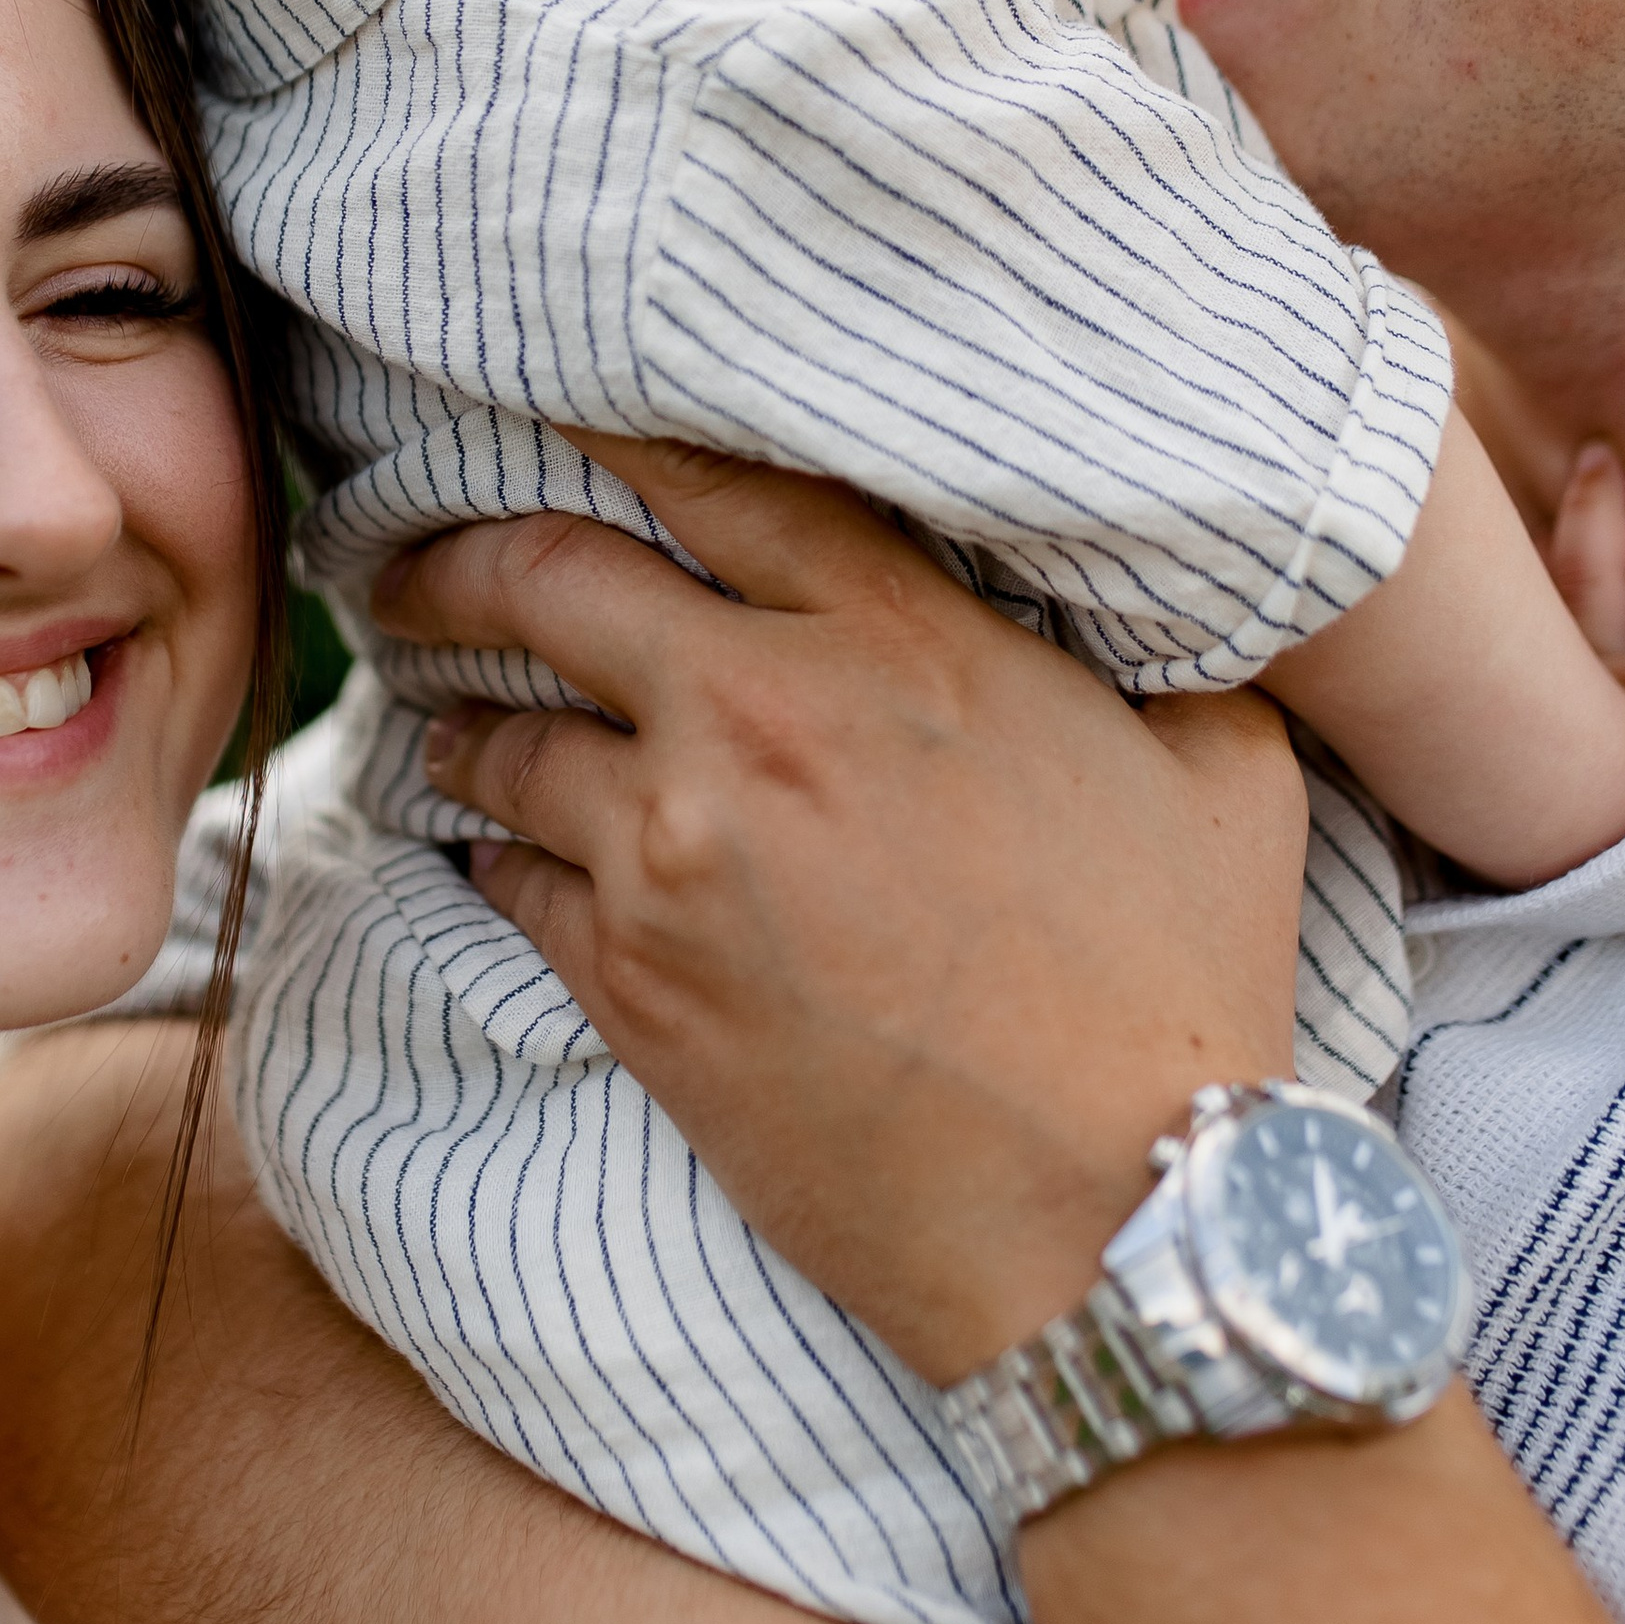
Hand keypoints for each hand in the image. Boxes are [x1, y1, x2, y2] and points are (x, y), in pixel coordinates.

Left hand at [376, 437, 1308, 1383]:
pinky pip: (509, 877)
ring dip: (460, 718)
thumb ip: (1136, 649)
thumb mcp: (1217, 764)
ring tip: (442, 713)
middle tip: (407, 563)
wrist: (1114, 1211)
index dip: (611, 428)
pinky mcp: (630, 981)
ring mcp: (675, 850)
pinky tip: (491, 843)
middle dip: (453, 558)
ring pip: (501, 738)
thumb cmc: (1184, 988)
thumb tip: (1115, 602)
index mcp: (902, 637)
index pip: (713, 477)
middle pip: (542, 578)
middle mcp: (760, 717)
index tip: (548, 413)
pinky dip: (492, 848)